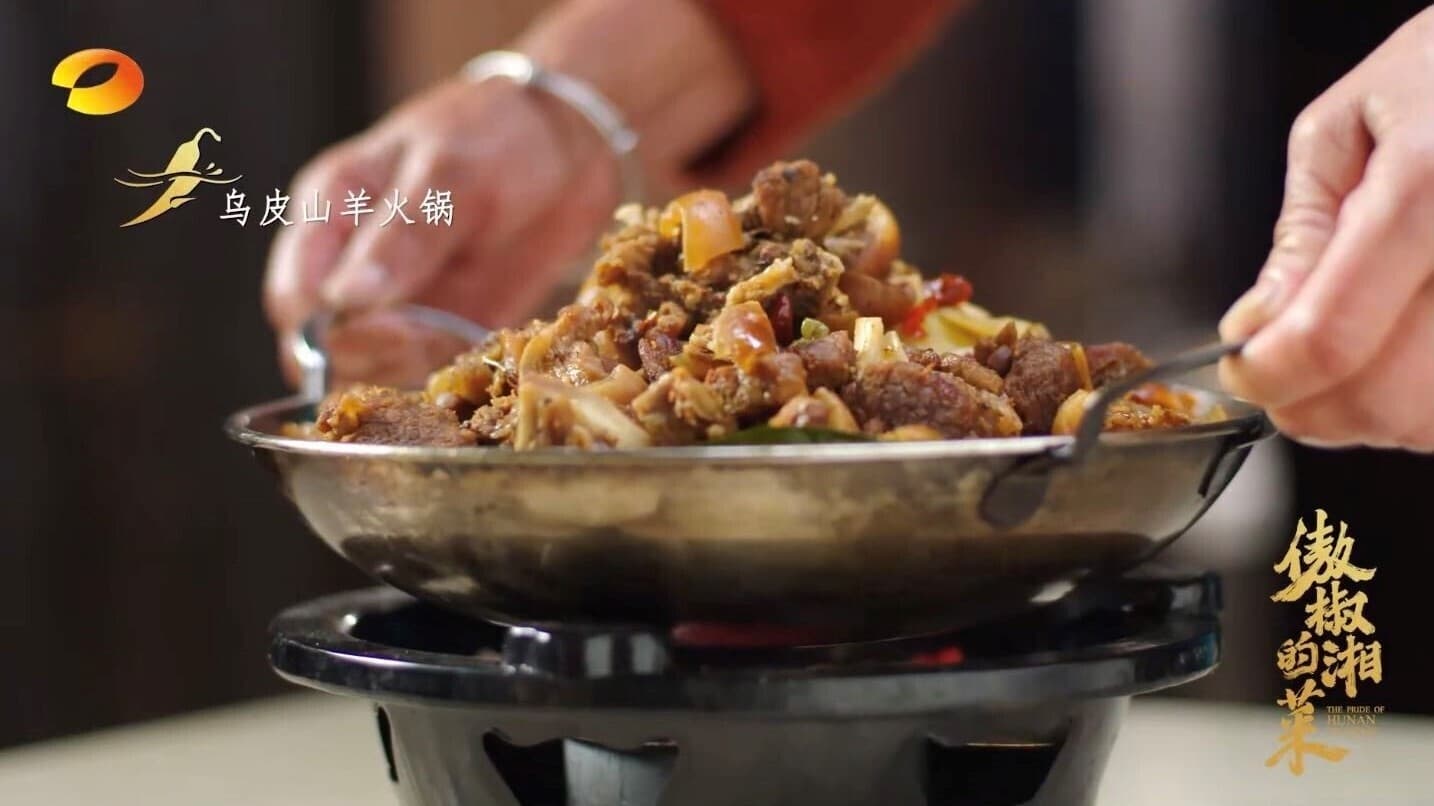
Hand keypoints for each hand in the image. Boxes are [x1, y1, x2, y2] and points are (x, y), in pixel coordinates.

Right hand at [263, 76, 616, 386]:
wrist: (568, 146)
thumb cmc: (495, 137)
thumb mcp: (450, 173)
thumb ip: (402, 234)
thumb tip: (344, 297)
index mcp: (330, 213)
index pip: (294, 295)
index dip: (322, 329)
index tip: (379, 327)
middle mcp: (350, 264)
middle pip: (325, 346)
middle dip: (369, 354)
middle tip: (423, 336)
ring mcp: (393, 302)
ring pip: (372, 368)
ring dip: (410, 364)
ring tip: (456, 326)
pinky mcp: (439, 327)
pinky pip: (425, 370)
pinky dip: (446, 366)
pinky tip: (476, 336)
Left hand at [1219, 9, 1433, 450]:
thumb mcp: (1342, 128)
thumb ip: (1300, 236)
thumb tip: (1256, 327)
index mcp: (1429, 184)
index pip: (1330, 336)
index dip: (1268, 376)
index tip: (1243, 370)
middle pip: (1388, 401)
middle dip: (1312, 407)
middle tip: (1283, 374)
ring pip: (1431, 423)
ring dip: (1370, 415)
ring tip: (1349, 355)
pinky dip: (1418, 406)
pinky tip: (1399, 355)